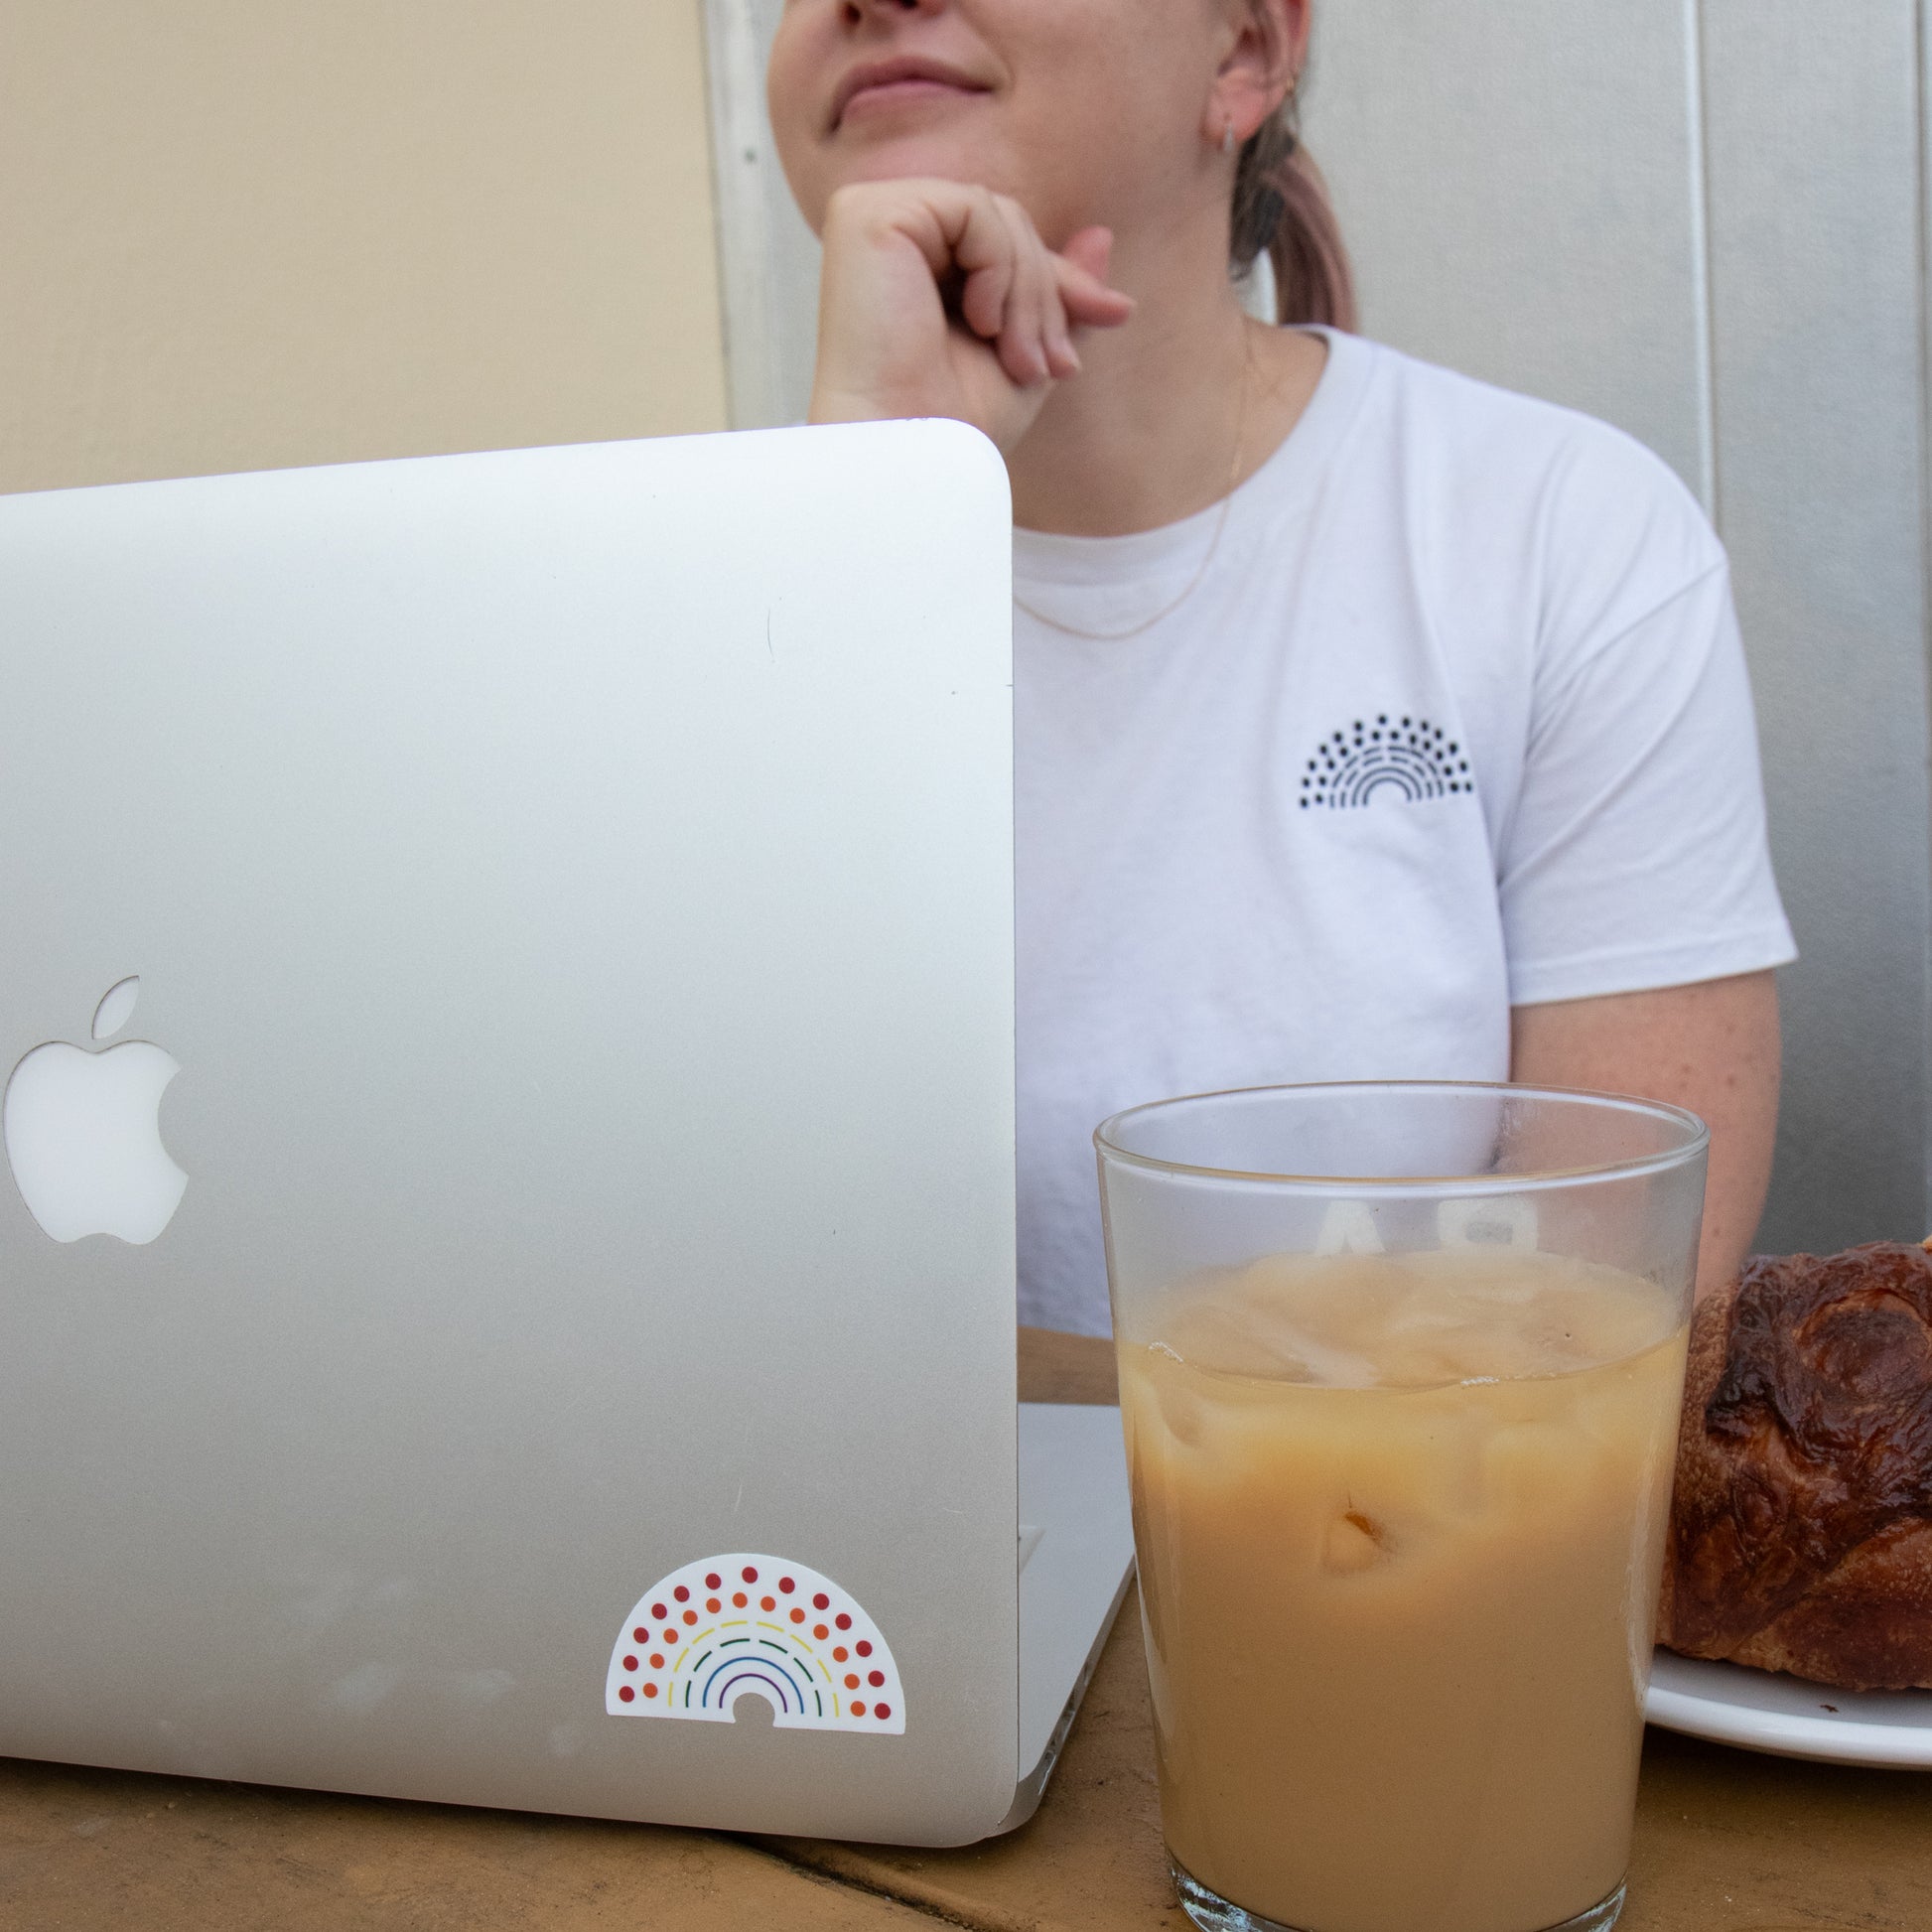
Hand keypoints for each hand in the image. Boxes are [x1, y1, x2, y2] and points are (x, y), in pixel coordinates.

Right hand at [808, 178, 1134, 452]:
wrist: (910, 460)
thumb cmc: (955, 424)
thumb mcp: (1025, 351)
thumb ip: (1057, 292)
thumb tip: (1104, 235)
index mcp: (910, 257)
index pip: (1004, 239)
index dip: (1056, 287)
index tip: (1093, 338)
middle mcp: (884, 229)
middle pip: (1005, 221)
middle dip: (1045, 297)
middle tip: (1049, 367)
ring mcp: (869, 215)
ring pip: (996, 213)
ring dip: (1028, 294)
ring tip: (1018, 361)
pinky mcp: (868, 215)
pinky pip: (973, 209)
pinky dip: (998, 270)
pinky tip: (980, 324)